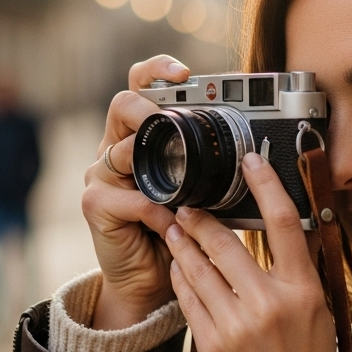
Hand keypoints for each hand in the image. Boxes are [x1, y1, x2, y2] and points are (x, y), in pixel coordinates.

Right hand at [83, 55, 189, 331]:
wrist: (153, 279)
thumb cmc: (181, 231)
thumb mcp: (200, 192)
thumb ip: (211, 167)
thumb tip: (255, 148)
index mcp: (141, 137)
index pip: (140, 86)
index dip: (158, 72)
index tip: (183, 72)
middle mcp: (115, 149)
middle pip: (121, 105)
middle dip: (146, 107)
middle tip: (166, 119)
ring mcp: (101, 176)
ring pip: (122, 151)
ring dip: (157, 168)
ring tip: (182, 189)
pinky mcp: (96, 206)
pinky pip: (130, 199)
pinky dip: (158, 212)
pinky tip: (173, 224)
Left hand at [164, 153, 339, 351]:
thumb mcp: (319, 315)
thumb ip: (298, 275)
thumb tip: (285, 233)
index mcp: (303, 292)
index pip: (284, 223)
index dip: (266, 184)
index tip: (251, 161)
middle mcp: (270, 304)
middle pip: (226, 242)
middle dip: (202, 218)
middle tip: (189, 204)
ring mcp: (236, 325)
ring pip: (199, 268)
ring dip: (183, 244)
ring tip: (175, 229)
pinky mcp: (210, 345)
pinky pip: (187, 299)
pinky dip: (181, 277)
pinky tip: (178, 266)